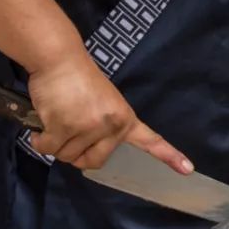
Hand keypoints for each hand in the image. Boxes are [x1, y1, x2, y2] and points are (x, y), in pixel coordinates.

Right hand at [26, 55, 193, 173]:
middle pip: (92, 162)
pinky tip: (42, 126)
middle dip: (76, 154)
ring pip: (66, 156)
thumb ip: (104, 127)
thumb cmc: (79, 79)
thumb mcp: (105, 102)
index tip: (188, 169)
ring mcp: (89, 127)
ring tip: (57, 117)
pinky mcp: (65, 126)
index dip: (169, 156)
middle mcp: (112, 125)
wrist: (61, 59)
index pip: (150, 140)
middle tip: (68, 133)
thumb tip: (86, 156)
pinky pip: (48, 149)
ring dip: (56, 143)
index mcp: (125, 118)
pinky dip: (40, 142)